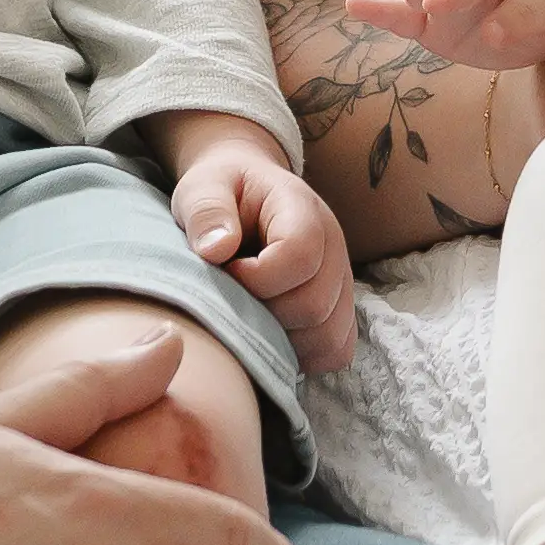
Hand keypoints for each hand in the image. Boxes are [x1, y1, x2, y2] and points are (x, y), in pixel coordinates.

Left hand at [166, 119, 358, 372]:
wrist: (247, 193)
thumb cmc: (224, 192)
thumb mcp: (202, 188)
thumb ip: (206, 211)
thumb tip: (216, 250)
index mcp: (302, 211)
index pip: (300, 255)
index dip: (256, 278)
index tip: (226, 271)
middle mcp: (334, 248)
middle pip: (315, 305)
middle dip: (264, 315)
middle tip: (232, 301)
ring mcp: (342, 283)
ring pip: (329, 337)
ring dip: (282, 342)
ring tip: (248, 319)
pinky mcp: (339, 311)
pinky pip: (335, 351)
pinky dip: (302, 357)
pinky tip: (269, 339)